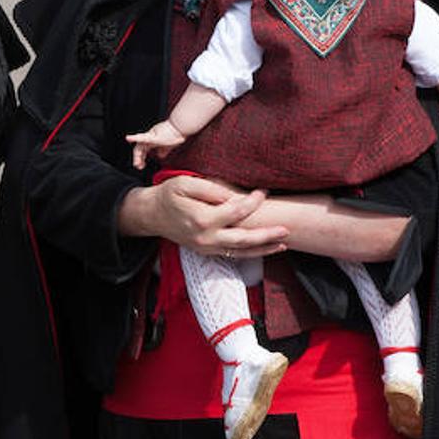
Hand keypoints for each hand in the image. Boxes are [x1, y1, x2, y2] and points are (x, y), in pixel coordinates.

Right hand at [118, 174, 288, 257]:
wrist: (152, 215)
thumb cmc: (168, 195)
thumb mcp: (184, 183)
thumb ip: (210, 189)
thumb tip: (234, 196)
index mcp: (201, 219)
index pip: (236, 211)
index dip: (253, 201)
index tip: (263, 192)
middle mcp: (206, 237)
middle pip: (243, 239)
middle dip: (267, 235)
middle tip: (286, 229)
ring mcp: (207, 247)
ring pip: (240, 252)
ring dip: (263, 249)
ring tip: (283, 244)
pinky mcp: (207, 251)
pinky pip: (233, 255)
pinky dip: (251, 253)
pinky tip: (266, 249)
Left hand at [126, 121, 186, 168]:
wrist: (181, 126)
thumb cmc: (176, 134)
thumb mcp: (168, 146)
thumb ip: (163, 150)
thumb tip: (160, 155)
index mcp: (152, 140)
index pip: (143, 150)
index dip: (141, 158)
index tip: (141, 166)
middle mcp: (149, 138)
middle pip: (139, 148)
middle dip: (138, 158)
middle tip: (137, 166)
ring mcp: (151, 136)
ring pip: (139, 146)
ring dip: (137, 155)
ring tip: (136, 163)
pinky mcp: (154, 136)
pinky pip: (142, 137)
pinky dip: (134, 138)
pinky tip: (129, 138)